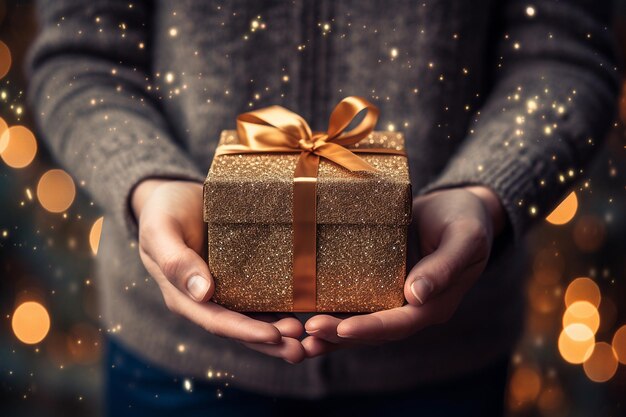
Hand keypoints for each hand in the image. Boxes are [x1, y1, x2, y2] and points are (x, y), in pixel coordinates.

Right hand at [132, 179, 304, 362]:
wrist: (171, 196)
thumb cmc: (162, 211)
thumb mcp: (161, 231)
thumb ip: (176, 261)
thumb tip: (203, 294)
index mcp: (183, 296)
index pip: (217, 321)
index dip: (246, 331)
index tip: (274, 336)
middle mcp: (205, 300)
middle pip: (239, 328)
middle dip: (269, 342)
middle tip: (300, 350)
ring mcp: (223, 289)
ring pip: (253, 317)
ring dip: (278, 331)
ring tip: (306, 339)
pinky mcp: (238, 277)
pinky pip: (259, 297)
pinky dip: (278, 309)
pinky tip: (301, 312)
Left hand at [302, 186, 504, 356]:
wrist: (457, 208)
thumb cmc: (467, 219)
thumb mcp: (465, 237)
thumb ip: (445, 265)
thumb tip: (416, 296)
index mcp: (435, 304)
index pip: (401, 323)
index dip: (372, 328)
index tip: (343, 328)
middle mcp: (412, 307)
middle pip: (375, 329)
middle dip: (341, 333)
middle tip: (309, 332)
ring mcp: (393, 297)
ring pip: (361, 320)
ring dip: (332, 331)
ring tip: (300, 336)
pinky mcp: (379, 283)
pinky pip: (355, 301)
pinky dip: (333, 309)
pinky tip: (305, 312)